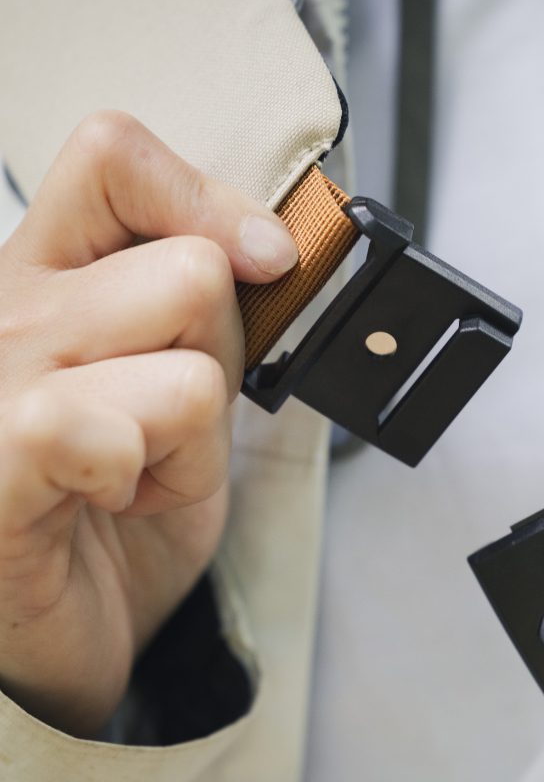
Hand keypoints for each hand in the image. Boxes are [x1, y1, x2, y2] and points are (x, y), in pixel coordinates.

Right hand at [0, 111, 296, 737]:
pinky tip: (112, 501)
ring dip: (195, 439)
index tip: (264, 260)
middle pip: (193, 270)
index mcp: (46, 277)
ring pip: (189, 363)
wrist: (63, 626)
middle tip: (170, 413)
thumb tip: (278, 248)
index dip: (210, 200)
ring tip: (141, 467)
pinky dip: (160, 482)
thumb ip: (211, 311)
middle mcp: (9, 313)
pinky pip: (125, 432)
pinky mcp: (4, 464)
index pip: (115, 156)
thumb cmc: (114, 507)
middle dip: (221, 356)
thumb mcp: (180, 382)